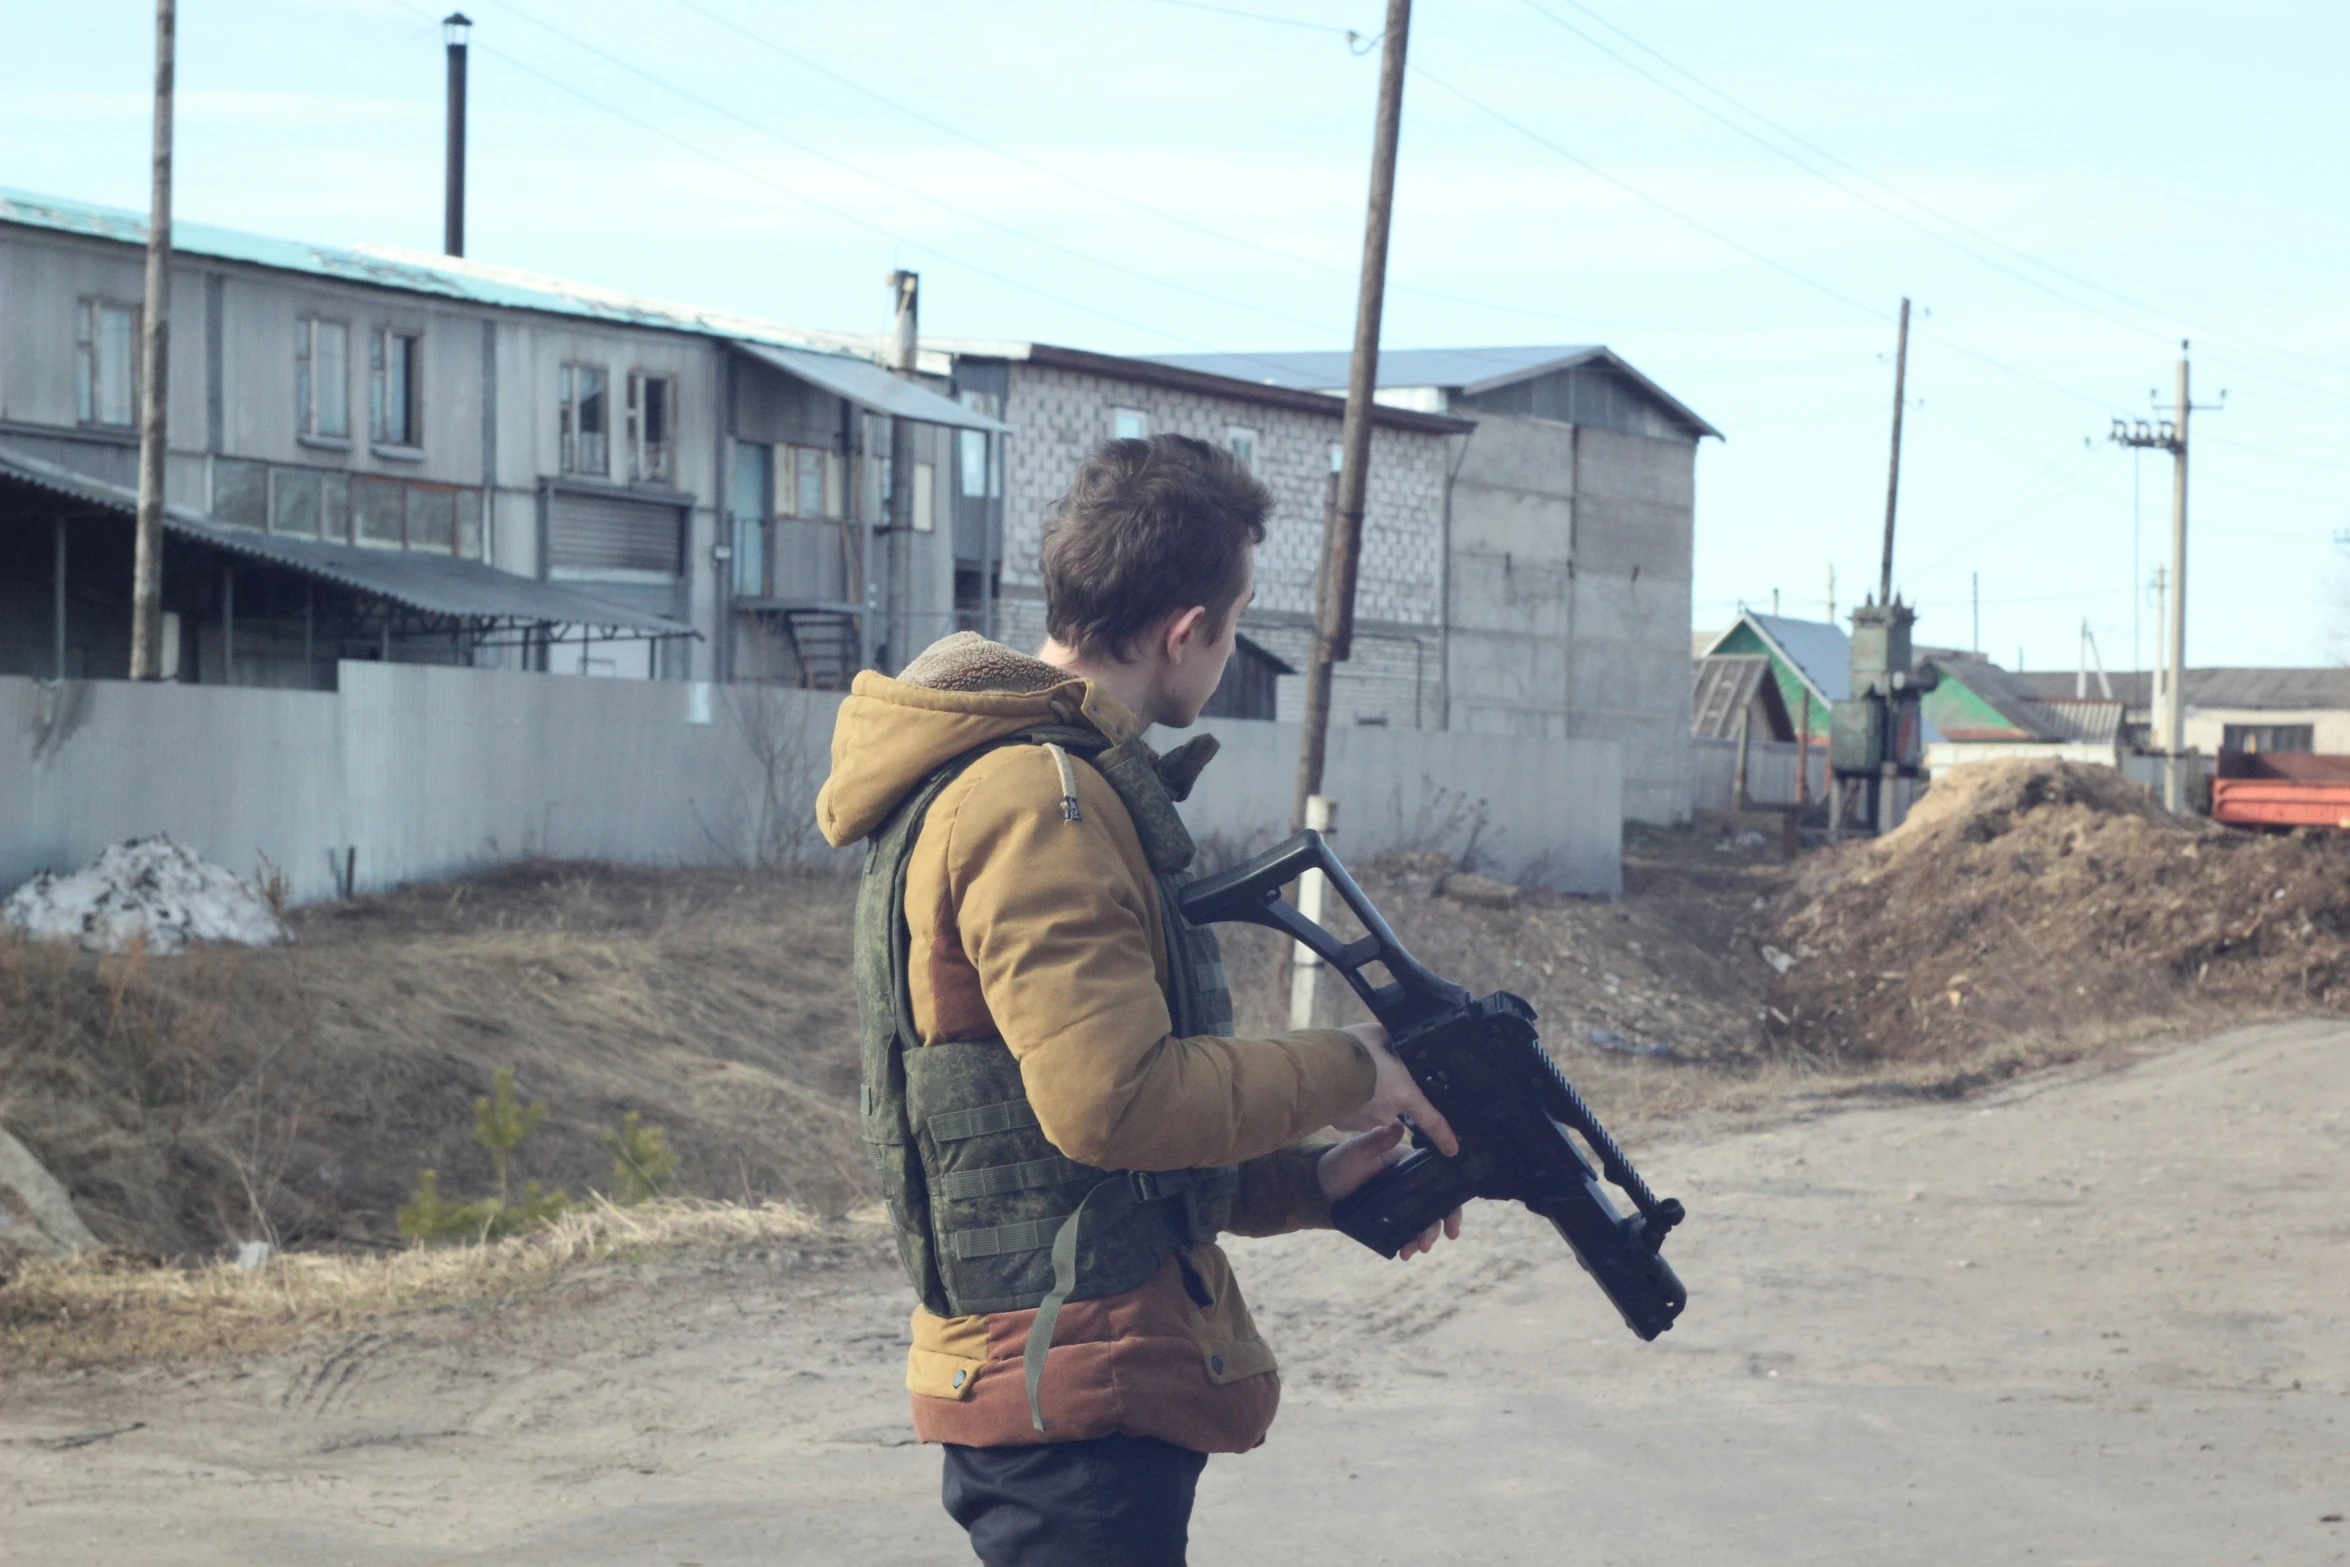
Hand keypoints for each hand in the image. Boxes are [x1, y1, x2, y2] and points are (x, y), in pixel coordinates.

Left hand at [1315, 1122, 1463, 1260]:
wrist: (1319, 1188)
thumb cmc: (1340, 1163)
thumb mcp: (1356, 1151)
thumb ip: (1375, 1141)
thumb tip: (1396, 1125)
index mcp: (1409, 1164)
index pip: (1440, 1178)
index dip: (1452, 1196)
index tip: (1453, 1216)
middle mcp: (1411, 1185)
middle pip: (1437, 1204)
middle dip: (1440, 1224)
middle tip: (1432, 1240)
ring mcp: (1402, 1204)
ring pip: (1423, 1221)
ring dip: (1425, 1237)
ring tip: (1417, 1248)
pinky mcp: (1391, 1220)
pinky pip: (1406, 1232)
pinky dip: (1409, 1243)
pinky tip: (1404, 1252)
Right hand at [1329, 1022, 1459, 1157]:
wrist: (1316, 1067)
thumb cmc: (1351, 1051)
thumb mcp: (1381, 1035)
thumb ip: (1394, 1042)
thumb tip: (1400, 1037)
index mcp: (1404, 1093)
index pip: (1432, 1121)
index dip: (1445, 1137)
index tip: (1452, 1149)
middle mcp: (1387, 1113)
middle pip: (1394, 1105)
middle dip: (1387, 1091)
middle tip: (1373, 1070)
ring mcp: (1364, 1121)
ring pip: (1371, 1109)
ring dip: (1366, 1095)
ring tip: (1352, 1074)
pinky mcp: (1344, 1124)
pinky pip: (1352, 1113)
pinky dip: (1349, 1101)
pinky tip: (1339, 1085)